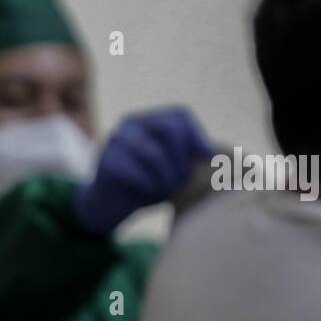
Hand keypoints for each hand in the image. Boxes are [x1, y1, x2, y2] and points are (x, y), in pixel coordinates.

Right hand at [73, 106, 211, 234]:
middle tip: (181, 180)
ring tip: (166, 190)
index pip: (179, 115)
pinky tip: (147, 193)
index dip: (197, 136)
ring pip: (155, 154)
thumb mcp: (170, 165)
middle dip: (182, 159)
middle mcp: (129, 124)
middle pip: (169, 130)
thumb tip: (214, 153)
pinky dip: (149, 188)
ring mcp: (115, 142)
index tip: (209, 158)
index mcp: (146, 119)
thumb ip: (187, 154)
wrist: (108, 205)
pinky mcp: (106, 163)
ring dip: (167, 178)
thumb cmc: (145, 183)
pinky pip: (138, 174)